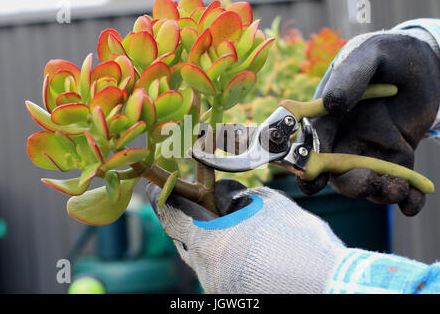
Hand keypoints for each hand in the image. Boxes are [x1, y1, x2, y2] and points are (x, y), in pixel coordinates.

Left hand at [146, 179, 345, 293]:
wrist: (327, 283)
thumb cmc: (297, 241)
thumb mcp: (267, 204)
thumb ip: (237, 195)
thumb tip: (222, 193)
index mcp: (209, 244)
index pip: (171, 220)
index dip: (163, 202)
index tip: (161, 191)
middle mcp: (207, 271)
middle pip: (184, 243)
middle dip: (189, 223)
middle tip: (199, 208)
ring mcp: (219, 289)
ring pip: (202, 260)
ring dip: (209, 242)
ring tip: (229, 229)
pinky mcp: (233, 298)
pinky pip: (218, 273)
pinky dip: (224, 259)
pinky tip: (243, 250)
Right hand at [297, 29, 439, 215]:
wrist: (426, 60)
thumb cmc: (389, 52)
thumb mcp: (370, 55)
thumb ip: (350, 75)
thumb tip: (331, 103)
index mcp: (329, 115)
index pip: (313, 143)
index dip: (310, 163)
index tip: (316, 179)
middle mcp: (344, 136)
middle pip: (337, 171)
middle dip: (352, 184)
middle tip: (372, 182)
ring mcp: (370, 148)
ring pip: (366, 181)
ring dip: (380, 193)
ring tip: (401, 187)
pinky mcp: (396, 155)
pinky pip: (397, 181)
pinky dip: (406, 198)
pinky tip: (416, 201)